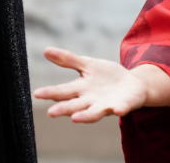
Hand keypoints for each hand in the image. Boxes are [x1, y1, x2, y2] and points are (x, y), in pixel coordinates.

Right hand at [32, 46, 169, 121]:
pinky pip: (120, 108)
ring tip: (75, 118)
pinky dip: (118, 109)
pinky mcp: (122, 105)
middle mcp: (90, 101)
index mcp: (81, 89)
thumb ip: (68, 60)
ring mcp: (106, 105)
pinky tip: (117, 110)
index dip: (50, 93)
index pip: (63, 92)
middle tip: (51, 112)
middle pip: (74, 106)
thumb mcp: (88, 65)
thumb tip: (45, 50)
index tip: (37, 93)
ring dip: (85, 116)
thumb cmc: (106, 77)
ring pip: (93, 112)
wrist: (133, 85)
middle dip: (64, 109)